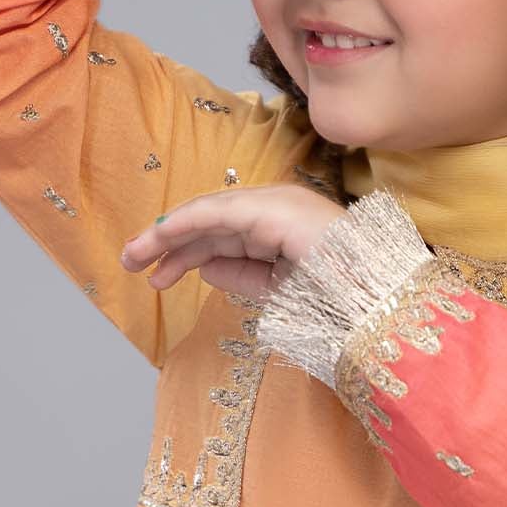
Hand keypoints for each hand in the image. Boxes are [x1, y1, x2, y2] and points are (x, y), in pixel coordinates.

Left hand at [121, 185, 346, 304]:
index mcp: (284, 227)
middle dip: (168, 243)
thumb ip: (243, 276)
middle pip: (210, 223)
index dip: (187, 253)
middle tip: (131, 262)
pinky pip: (216, 214)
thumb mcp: (279, 290)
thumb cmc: (340, 301)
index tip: (156, 275)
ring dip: (167, 235)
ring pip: (208, 215)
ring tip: (134, 256)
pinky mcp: (269, 209)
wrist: (375, 302)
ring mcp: (275, 203)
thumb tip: (205, 269)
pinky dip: (185, 224)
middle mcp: (277, 207)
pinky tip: (160, 238)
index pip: (225, 235)